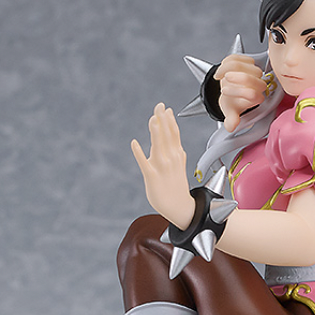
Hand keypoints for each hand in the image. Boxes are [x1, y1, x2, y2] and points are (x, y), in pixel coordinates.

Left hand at [131, 104, 195, 228]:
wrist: (180, 208)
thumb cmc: (176, 187)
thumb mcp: (179, 166)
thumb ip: (176, 152)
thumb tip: (175, 140)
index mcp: (177, 155)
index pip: (174, 134)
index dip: (170, 120)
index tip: (166, 108)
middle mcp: (170, 159)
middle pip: (167, 136)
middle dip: (163, 120)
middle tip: (159, 106)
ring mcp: (161, 167)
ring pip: (158, 145)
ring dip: (155, 131)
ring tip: (152, 118)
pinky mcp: (152, 176)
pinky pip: (144, 163)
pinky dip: (139, 153)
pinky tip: (134, 143)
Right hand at [215, 54, 266, 132]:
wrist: (228, 89)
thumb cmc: (230, 102)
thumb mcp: (229, 111)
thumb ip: (231, 119)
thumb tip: (230, 127)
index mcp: (256, 98)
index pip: (254, 95)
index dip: (239, 92)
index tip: (224, 91)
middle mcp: (259, 85)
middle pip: (252, 78)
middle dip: (238, 78)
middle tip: (225, 79)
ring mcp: (254, 72)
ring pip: (246, 65)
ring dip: (231, 69)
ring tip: (221, 76)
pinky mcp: (248, 61)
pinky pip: (239, 57)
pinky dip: (228, 62)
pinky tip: (223, 69)